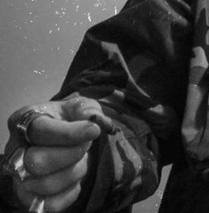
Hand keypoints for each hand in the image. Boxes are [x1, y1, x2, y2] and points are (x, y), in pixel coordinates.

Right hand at [4, 96, 104, 211]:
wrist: (63, 141)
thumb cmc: (69, 120)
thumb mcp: (80, 106)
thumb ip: (87, 110)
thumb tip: (92, 122)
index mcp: (24, 120)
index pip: (41, 131)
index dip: (69, 133)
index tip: (94, 130)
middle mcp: (14, 150)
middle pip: (38, 162)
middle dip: (72, 154)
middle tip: (86, 145)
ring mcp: (18, 177)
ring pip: (46, 184)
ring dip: (74, 172)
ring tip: (81, 159)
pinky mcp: (27, 198)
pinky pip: (50, 204)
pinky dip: (71, 191)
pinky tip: (75, 176)